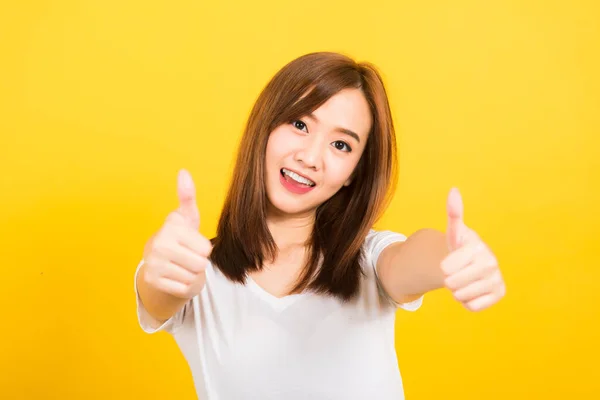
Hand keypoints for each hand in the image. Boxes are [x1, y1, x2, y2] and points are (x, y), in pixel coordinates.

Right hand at [141, 169, 211, 298]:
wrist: (158, 263)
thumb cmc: (179, 237)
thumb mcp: (186, 218)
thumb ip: (187, 196)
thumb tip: (183, 172)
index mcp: (171, 226)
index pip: (206, 248)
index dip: (204, 249)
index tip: (191, 243)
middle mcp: (159, 243)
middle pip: (201, 264)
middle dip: (199, 263)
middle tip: (186, 257)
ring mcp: (153, 263)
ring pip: (192, 277)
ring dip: (191, 275)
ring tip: (180, 265)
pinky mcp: (153, 280)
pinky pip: (184, 289)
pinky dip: (184, 286)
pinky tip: (174, 276)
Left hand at [441, 188, 504, 310]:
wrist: (472, 265)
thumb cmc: (460, 247)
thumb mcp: (454, 232)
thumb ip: (453, 213)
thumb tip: (453, 190)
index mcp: (477, 247)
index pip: (445, 268)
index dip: (443, 267)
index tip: (453, 260)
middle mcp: (491, 263)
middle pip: (452, 284)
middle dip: (450, 280)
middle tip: (459, 271)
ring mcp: (497, 280)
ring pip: (461, 296)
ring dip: (458, 291)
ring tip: (465, 279)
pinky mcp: (499, 294)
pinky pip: (471, 307)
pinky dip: (467, 302)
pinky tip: (474, 289)